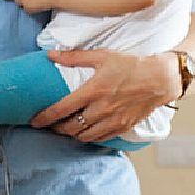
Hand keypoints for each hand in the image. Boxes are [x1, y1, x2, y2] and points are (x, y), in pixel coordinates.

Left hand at [30, 49, 179, 141]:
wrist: (161, 78)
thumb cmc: (130, 65)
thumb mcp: (101, 56)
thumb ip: (73, 57)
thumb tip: (50, 55)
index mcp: (93, 90)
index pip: (62, 109)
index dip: (45, 118)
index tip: (34, 121)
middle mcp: (102, 109)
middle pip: (70, 127)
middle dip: (56, 128)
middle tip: (48, 125)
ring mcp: (113, 120)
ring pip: (84, 136)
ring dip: (71, 134)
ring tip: (63, 129)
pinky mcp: (123, 127)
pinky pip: (100, 139)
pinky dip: (88, 138)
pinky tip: (83, 132)